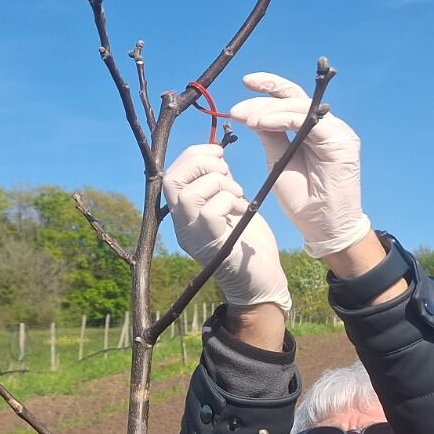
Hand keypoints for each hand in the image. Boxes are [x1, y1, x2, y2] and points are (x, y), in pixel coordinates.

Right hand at [163, 144, 291, 312]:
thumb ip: (218, 183)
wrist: (262, 281)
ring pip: (189, 194)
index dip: (193, 154)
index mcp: (184, 214)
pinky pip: (209, 212)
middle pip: (171, 180)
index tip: (219, 152)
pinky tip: (242, 208)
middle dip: (201, 162)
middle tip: (226, 170)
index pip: (172, 174)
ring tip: (237, 194)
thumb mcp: (229, 204)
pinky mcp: (211, 244)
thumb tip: (216, 155)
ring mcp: (193, 236)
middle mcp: (182, 225)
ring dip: (219, 183)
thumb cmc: (249, 242)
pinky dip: (228, 201)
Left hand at [227, 72, 371, 258]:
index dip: (269, 87)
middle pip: (294, 97)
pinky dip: (284, 118)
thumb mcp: (278, 160)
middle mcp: (328, 126)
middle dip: (263, 97)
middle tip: (236, 109)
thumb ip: (270, 135)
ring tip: (247, 119)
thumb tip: (251, 113)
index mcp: (312, 129)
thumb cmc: (302, 199)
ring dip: (269, 109)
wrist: (323, 227)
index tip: (245, 82)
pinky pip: (310, 122)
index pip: (290, 99)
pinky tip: (262, 124)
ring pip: (300, 106)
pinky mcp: (342, 141)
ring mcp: (338, 132)